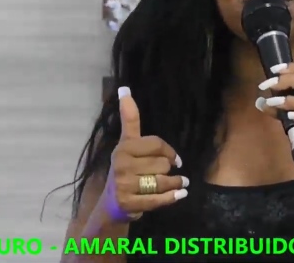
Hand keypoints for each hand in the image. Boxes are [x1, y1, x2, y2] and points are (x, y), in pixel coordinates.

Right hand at [102, 87, 188, 221]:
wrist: (112, 205)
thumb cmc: (125, 170)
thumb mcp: (127, 145)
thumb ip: (130, 119)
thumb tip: (125, 88)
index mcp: (123, 147)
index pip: (155, 143)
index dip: (170, 151)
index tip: (176, 160)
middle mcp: (120, 164)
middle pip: (162, 163)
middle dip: (169, 170)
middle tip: (167, 174)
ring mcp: (123, 184)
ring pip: (162, 181)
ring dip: (175, 184)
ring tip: (180, 184)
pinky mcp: (128, 203)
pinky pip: (158, 199)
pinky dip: (172, 197)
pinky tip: (180, 195)